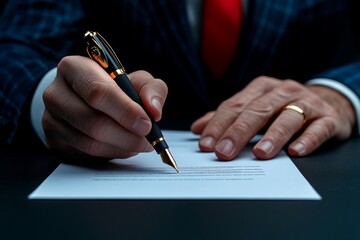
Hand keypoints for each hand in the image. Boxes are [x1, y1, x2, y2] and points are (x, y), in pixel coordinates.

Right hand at [42, 56, 167, 158]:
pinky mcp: (54, 141)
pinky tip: (124, 147)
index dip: (125, 111)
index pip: (98, 92)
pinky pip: (86, 154)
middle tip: (148, 139)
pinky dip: (112, 153)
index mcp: (74, 68)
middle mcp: (56, 92)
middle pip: (93, 121)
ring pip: (90, 142)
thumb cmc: (115, 88)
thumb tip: (153, 110)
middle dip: (127, 135)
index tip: (147, 123)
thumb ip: (151, 89)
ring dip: (122, 147)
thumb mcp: (136, 80)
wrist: (87, 101)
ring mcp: (51, 119)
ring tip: (139, 143)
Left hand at [191, 76, 355, 159]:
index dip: (219, 125)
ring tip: (259, 153)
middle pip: (257, 111)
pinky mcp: (328, 118)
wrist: (326, 102)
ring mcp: (307, 103)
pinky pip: (318, 128)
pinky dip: (307, 140)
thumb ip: (227, 117)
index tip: (206, 144)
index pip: (235, 106)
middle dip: (239, 132)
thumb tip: (197, 129)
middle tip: (224, 152)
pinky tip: (295, 152)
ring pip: (288, 118)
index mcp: (261, 88)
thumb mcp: (254, 107)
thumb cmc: (281, 108)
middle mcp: (283, 92)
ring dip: (273, 136)